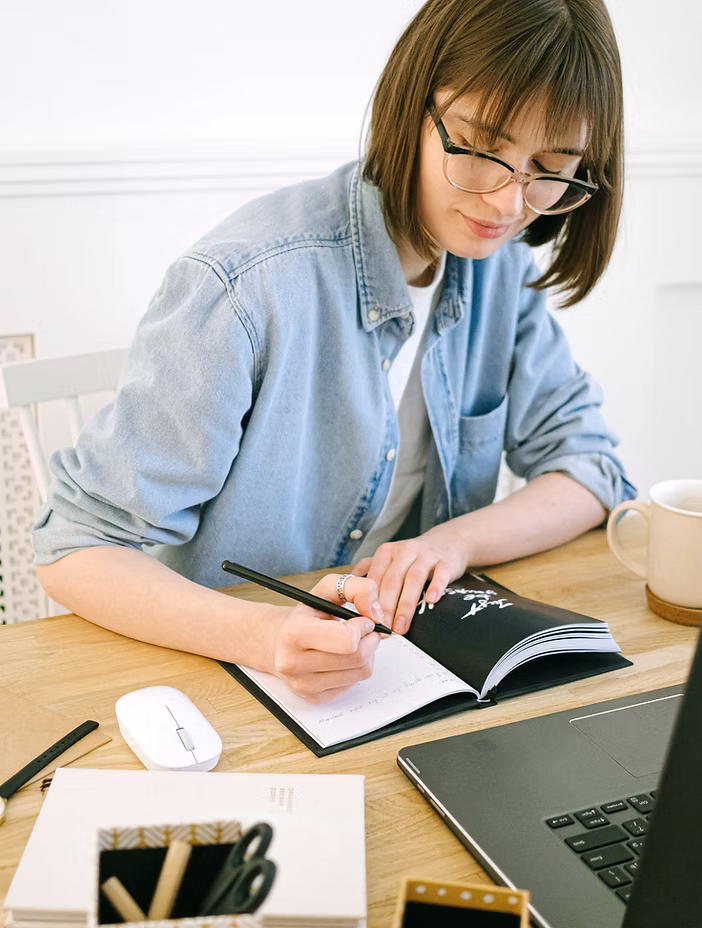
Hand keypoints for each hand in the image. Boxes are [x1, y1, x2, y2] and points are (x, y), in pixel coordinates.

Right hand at [271, 573, 382, 702]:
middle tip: (365, 631)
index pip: (348, 640)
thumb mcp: (327, 590)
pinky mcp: (314, 698)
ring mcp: (303, 684)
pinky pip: (353, 685)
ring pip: (361, 673)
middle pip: (358, 658)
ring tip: (354, 643)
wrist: (278, 641)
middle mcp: (294, 662)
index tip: (361, 620)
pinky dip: (355, 670)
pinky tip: (343, 658)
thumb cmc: (306, 615)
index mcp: (295, 633)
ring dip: (367, 655)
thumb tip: (376, 613)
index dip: (363, 627)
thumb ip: (357, 588)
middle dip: (370, 640)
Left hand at [352, 524, 467, 633]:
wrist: (448, 542)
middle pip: (392, 581)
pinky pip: (440, 575)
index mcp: (387, 552)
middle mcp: (404, 551)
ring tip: (401, 626)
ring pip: (414, 579)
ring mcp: (426, 556)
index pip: (375, 579)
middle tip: (384, 629)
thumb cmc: (415, 557)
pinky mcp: (445, 562)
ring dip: (406, 605)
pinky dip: (435, 587)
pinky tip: (431, 601)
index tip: (369, 622)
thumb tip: (348, 593)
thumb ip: (370, 572)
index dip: (370, 602)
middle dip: (386, 608)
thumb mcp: (390, 558)